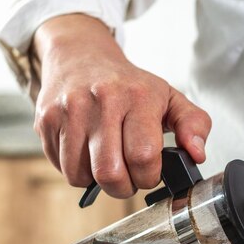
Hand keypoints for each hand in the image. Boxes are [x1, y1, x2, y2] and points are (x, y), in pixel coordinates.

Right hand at [33, 15, 210, 197]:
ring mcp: (70, 110)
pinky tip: (88, 155)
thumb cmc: (130, 85)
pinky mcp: (46, 119)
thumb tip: (197, 154)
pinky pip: (61, 167)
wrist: (82, 56)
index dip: (149, 176)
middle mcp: (102, 100)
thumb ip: (194, 125)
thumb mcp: (171, 98)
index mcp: (138, 97)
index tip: (150, 172)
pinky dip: (77, 171)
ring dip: (98, 181)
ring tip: (109, 164)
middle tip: (129, 176)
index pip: (143, 156)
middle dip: (124, 187)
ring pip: (81, 174)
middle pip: (109, 173)